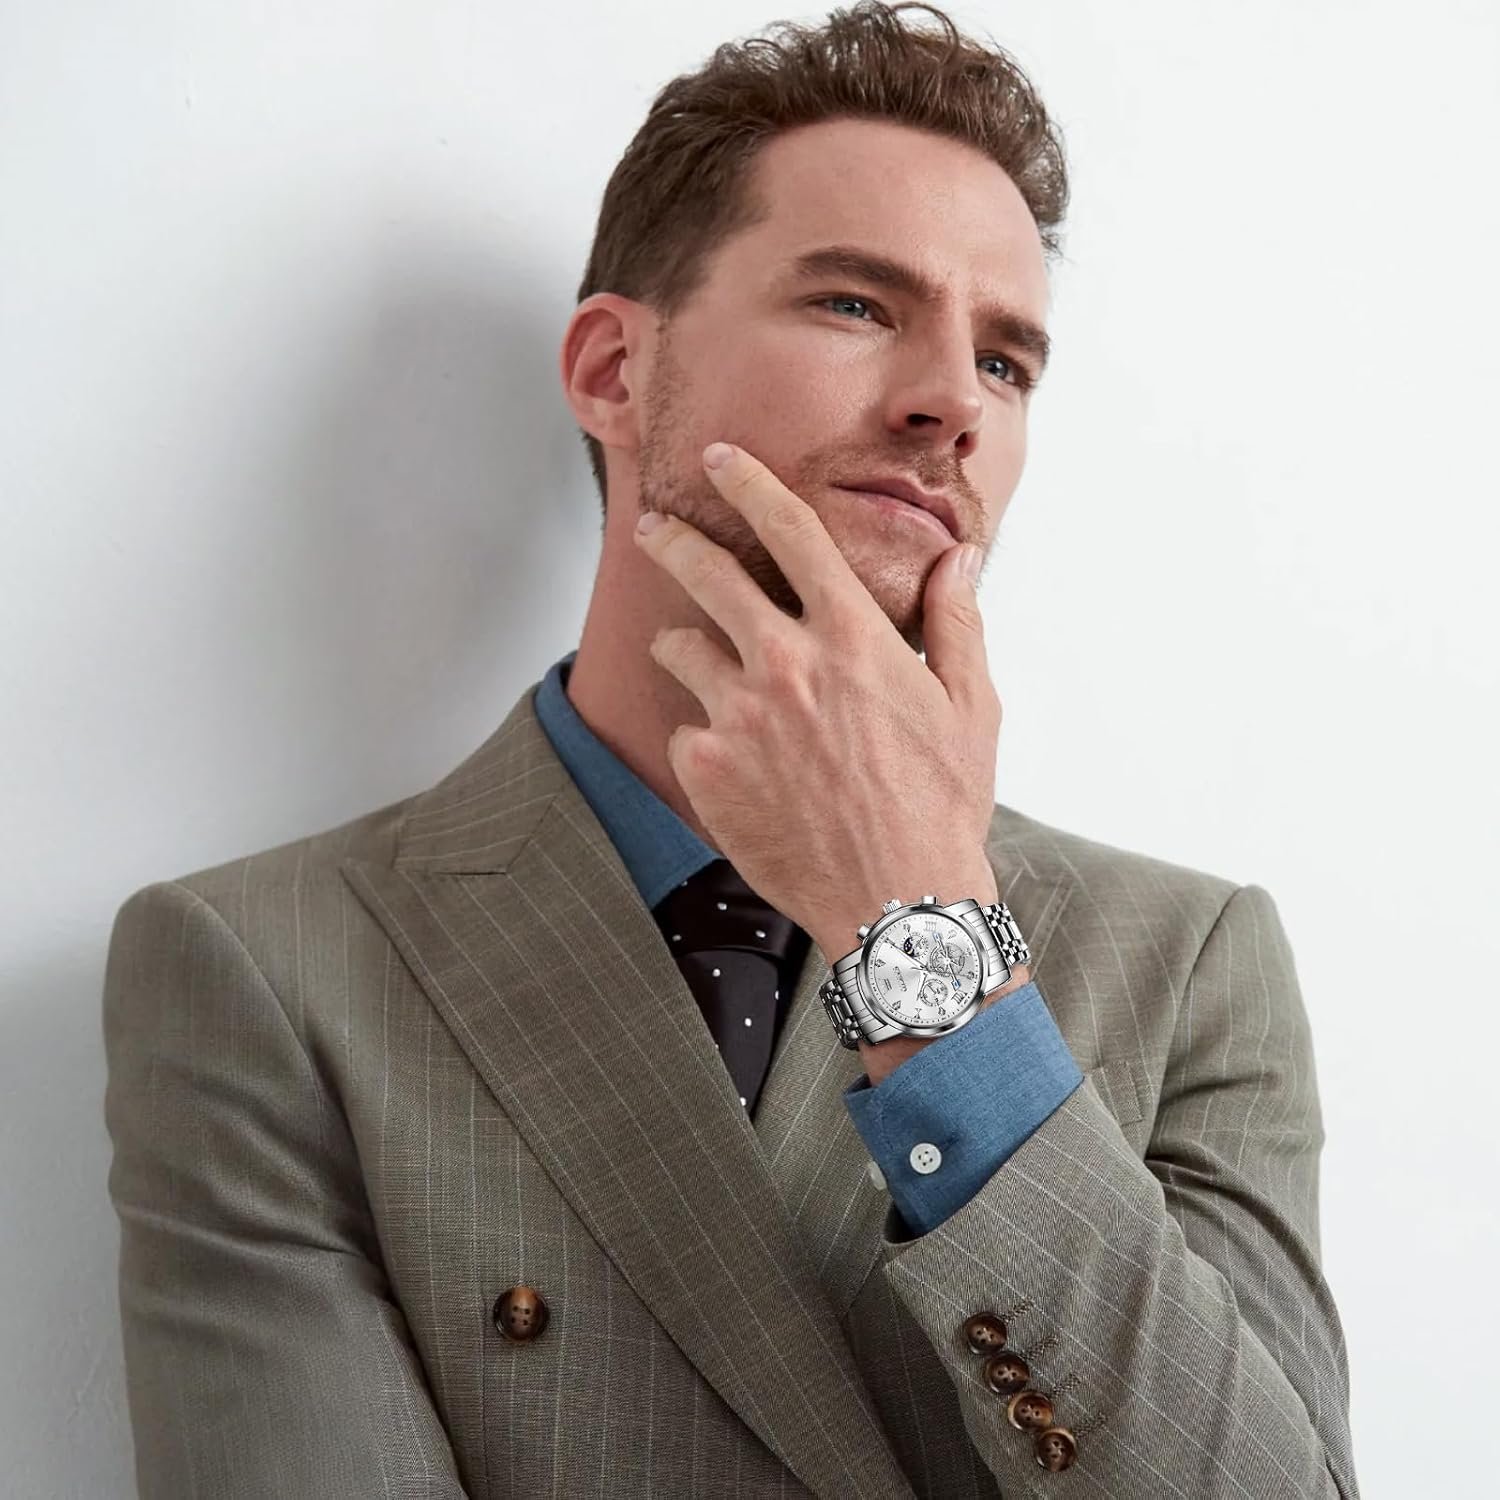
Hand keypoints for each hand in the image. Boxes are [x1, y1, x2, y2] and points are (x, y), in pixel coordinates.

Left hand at [632, 440, 1004, 964]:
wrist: (896, 902)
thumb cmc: (943, 803)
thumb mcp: (972, 707)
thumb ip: (957, 622)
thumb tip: (959, 557)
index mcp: (851, 637)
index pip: (790, 531)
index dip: (749, 482)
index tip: (720, 458)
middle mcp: (786, 664)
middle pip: (707, 573)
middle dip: (674, 540)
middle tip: (654, 528)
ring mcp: (738, 717)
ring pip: (680, 649)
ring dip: (686, 647)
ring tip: (701, 666)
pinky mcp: (705, 769)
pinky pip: (684, 730)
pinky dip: (703, 737)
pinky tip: (737, 765)